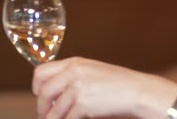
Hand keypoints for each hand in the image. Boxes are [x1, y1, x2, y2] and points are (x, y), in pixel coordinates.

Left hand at [32, 57, 176, 118]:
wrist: (138, 91)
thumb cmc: (119, 84)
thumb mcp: (94, 72)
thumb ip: (73, 76)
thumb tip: (53, 94)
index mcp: (75, 63)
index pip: (41, 72)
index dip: (37, 87)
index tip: (41, 96)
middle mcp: (74, 72)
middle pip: (44, 92)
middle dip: (43, 108)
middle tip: (46, 116)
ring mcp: (78, 88)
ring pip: (54, 110)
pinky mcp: (83, 104)